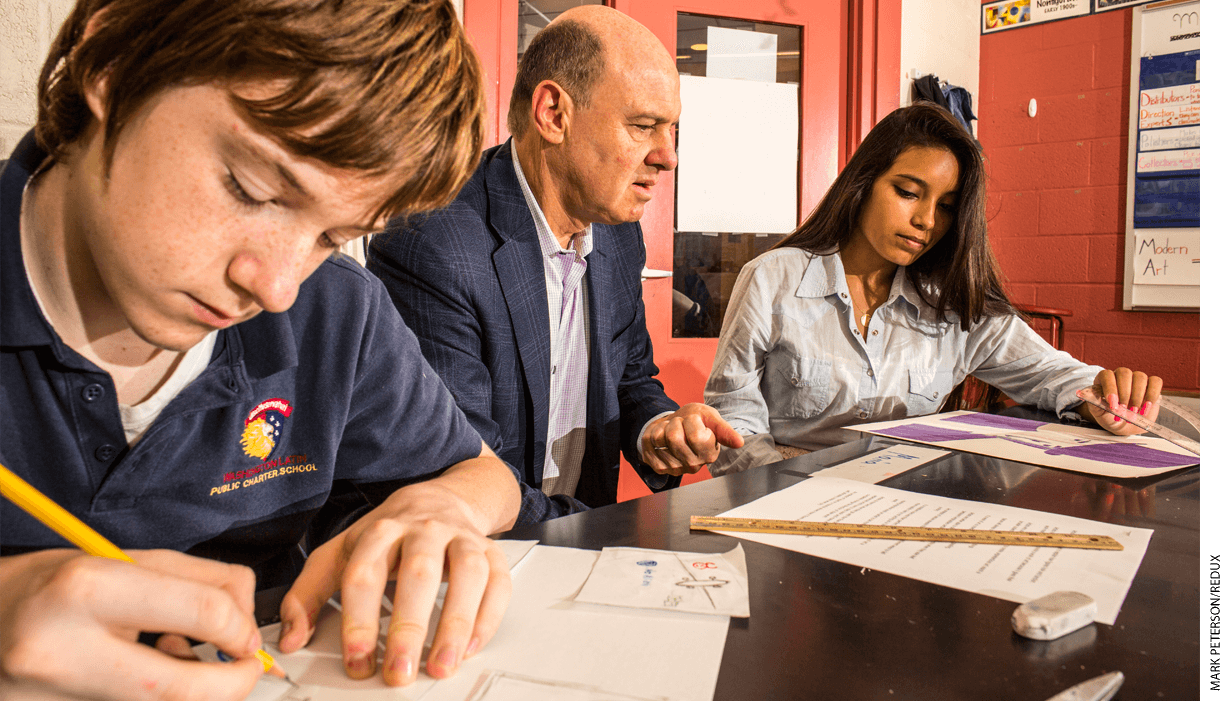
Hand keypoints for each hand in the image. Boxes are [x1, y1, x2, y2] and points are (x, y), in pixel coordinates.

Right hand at [0, 549, 264, 700]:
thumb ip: (195, 582)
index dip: (241, 628)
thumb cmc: (53, 584)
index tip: (246, 634)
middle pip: (184, 690)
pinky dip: (160, 695)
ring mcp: (53, 697)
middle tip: (245, 668)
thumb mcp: (122, 561)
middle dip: (233, 683)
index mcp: (87, 589)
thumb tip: (247, 618)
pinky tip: (145, 674)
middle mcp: (65, 649)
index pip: (203, 614)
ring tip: (180, 659)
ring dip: (195, 690)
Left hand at [276, 464, 512, 686]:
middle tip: (399, 671)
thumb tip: (290, 637)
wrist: (438, 499)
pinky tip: (471, 646)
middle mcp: (423, 530)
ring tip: (443, 665)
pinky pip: (498, 582)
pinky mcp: (491, 552)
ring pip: (467, 573)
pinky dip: (488, 616)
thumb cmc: (388, 536)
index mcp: (380, 531)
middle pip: (418, 573)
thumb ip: (308, 595)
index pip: (365, 574)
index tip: (358, 660)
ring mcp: (461, 538)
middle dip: (409, 626)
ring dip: (456, 623)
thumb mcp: (340, 555)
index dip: (359, 621)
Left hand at [640, 403, 744, 475]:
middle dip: (677, 423)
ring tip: (673, 431)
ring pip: (661, 438)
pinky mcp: (658, 467)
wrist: (674, 424)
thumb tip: (739, 443)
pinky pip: (649, 442)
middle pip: (675, 437)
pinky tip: (662, 439)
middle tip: (682, 426)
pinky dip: (653, 432)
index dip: (692, 421)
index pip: (697, 436)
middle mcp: (693, 466)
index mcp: (710, 454)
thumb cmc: (695, 421)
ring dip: (665, 427)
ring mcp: (674, 468)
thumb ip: (724, 430)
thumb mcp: (711, 418)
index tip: (696, 422)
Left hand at [1082, 367, 1163, 435]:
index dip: (1110, 388)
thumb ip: (1094, 404)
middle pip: (1124, 373)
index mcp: (1104, 380)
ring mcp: (1136, 379)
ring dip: (1138, 395)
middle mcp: (1120, 376)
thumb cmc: (1110, 418)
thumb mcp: (1100, 414)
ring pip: (1140, 376)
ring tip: (1135, 412)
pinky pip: (1155, 382)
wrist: (1126, 426)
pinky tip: (1146, 407)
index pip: (1107, 375)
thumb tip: (1085, 393)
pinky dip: (1152, 394)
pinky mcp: (1151, 385)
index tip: (1113, 404)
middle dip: (1125, 393)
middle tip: (1125, 410)